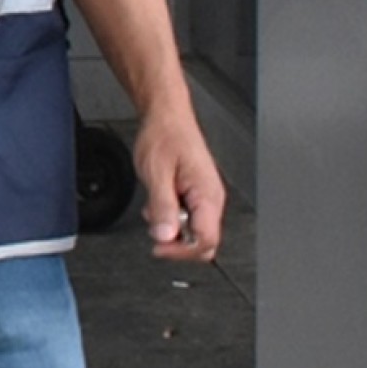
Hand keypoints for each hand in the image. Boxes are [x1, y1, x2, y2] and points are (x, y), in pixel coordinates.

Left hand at [133, 104, 225, 261]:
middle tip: (155, 232)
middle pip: (204, 241)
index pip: (206, 240)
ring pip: (194, 231)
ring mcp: (205, 197)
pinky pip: (187, 218)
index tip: (159, 247)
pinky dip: (171, 218)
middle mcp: (211, 198)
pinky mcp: (195, 194)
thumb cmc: (164, 136)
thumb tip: (165, 236)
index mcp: (208, 195)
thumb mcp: (156, 173)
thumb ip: (162, 207)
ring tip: (155, 210)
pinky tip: (158, 204)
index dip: (181, 250)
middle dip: (178, 244)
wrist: (165, 116)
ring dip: (172, 229)